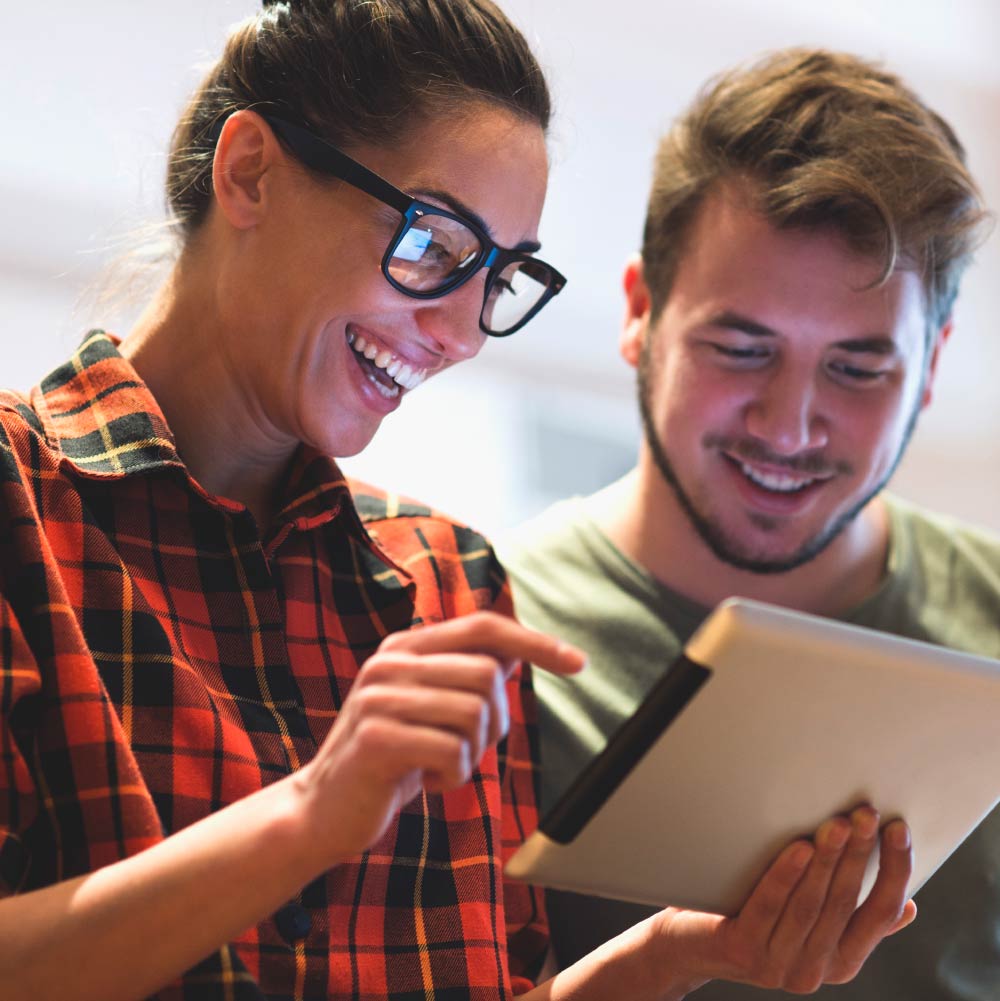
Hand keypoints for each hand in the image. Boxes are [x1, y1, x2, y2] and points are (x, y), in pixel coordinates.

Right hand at [293, 612, 585, 863]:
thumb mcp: (429, 710)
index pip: (484, 628)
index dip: (535, 642)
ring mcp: (379, 697)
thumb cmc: (390, 760)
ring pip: (475, 713)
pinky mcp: (376, 737)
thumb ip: (464, 677)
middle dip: (494, 722)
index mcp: (405, 648)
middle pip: (488, 674)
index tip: (579, 663)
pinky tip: (429, 784)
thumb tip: (518, 653)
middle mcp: (390, 662)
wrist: (324, 811)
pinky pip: (453, 752)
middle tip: (465, 749)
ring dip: (473, 753)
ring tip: (442, 765)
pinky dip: (455, 777)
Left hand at [653, 806, 914, 994]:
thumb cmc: (753, 917)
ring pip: (812, 903)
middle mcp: (816, 970)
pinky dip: (787, 874)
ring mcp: (779, 964)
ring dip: (829, 860)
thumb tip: (907, 906)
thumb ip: (851, 918)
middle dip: (859, 854)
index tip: (898, 828)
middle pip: (846, 903)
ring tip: (838, 822)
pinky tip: (799, 846)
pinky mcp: (744, 950)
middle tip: (866, 813)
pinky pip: (770, 906)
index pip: (881, 914)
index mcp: (841, 961)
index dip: (894, 870)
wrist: (687, 946)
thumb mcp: (809, 922)